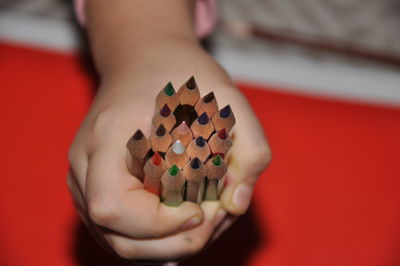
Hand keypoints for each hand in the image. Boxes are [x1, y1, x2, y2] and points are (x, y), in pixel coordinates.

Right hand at [67, 75, 231, 261]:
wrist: (144, 60)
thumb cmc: (180, 75)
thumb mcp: (227, 97)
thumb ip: (249, 148)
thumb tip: (237, 204)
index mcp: (106, 137)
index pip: (112, 206)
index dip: (159, 223)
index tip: (202, 208)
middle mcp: (85, 163)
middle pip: (116, 236)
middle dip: (174, 243)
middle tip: (214, 219)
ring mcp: (84, 178)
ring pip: (120, 241)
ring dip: (169, 244)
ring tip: (206, 218)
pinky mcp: (95, 186)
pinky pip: (122, 230)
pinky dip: (158, 236)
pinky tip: (188, 216)